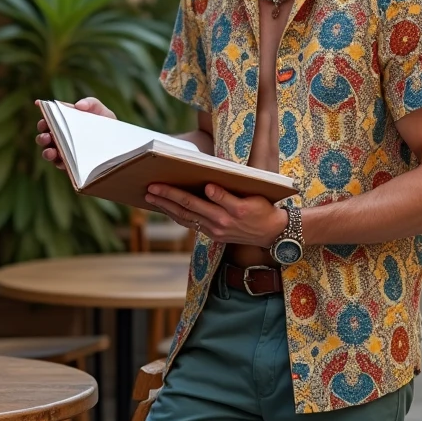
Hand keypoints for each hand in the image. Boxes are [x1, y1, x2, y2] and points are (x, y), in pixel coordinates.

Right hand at [35, 97, 116, 169]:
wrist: (118, 146)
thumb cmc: (107, 126)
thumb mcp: (103, 112)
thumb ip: (91, 103)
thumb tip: (78, 105)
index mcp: (66, 120)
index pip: (51, 115)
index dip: (44, 110)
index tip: (39, 105)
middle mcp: (61, 136)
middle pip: (45, 133)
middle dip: (42, 133)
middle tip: (46, 134)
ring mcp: (63, 150)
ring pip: (48, 150)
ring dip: (46, 150)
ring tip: (51, 150)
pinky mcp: (69, 164)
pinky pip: (59, 164)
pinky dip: (57, 161)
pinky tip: (60, 159)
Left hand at [147, 183, 287, 247]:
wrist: (272, 233)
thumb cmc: (263, 208)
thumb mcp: (250, 199)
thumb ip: (227, 195)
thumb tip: (208, 188)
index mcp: (228, 212)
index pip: (195, 201)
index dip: (176, 194)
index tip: (161, 185)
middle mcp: (219, 224)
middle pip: (186, 210)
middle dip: (166, 199)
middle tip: (149, 189)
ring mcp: (215, 231)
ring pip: (186, 219)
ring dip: (167, 208)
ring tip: (152, 198)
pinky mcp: (214, 235)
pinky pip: (192, 224)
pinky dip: (178, 216)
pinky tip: (168, 208)